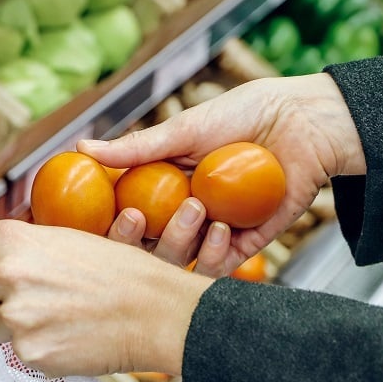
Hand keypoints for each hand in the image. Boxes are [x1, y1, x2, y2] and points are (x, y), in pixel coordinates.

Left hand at [0, 219, 213, 377]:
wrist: (157, 310)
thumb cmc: (117, 270)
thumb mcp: (60, 238)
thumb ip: (13, 248)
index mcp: (8, 238)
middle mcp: (4, 274)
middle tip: (8, 300)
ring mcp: (16, 317)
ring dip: (13, 324)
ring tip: (58, 312)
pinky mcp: (30, 352)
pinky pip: (18, 351)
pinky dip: (37, 346)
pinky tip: (69, 333)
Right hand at [81, 73, 363, 274]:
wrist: (302, 121)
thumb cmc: (243, 115)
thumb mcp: (183, 130)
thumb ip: (134, 148)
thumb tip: (79, 148)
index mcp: (162, 191)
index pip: (124, 219)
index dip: (107, 227)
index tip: (98, 219)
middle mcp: (181, 216)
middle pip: (145, 248)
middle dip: (134, 242)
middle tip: (138, 219)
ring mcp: (211, 233)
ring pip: (179, 260)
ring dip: (179, 241)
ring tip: (196, 209)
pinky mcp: (245, 244)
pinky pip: (219, 266)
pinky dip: (215, 253)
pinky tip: (221, 228)